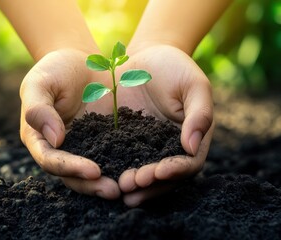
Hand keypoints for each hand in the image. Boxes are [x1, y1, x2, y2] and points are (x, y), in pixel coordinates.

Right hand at [20, 48, 119, 198]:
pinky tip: (138, 170)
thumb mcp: (40, 82)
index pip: (51, 159)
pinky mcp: (103, 141)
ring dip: (107, 182)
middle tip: (114, 190)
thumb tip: (55, 139)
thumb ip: (39, 109)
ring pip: (91, 172)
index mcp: (39, 138)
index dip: (69, 167)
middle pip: (71, 174)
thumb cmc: (55, 69)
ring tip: (127, 187)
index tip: (92, 170)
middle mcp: (60, 148)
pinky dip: (121, 165)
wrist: (80, 61)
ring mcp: (82, 146)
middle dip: (91, 184)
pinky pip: (111, 156)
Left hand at [117, 44, 213, 206]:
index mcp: (189, 140)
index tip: (159, 172)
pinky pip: (119, 158)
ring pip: (141, 174)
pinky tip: (101, 174)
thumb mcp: (194, 85)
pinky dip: (113, 168)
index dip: (174, 171)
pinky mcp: (123, 141)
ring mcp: (145, 147)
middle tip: (130, 184)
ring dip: (132, 185)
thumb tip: (191, 147)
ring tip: (119, 188)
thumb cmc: (176, 68)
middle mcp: (167, 149)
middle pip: (162, 178)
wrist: (146, 58)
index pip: (186, 164)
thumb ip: (199, 114)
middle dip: (149, 184)